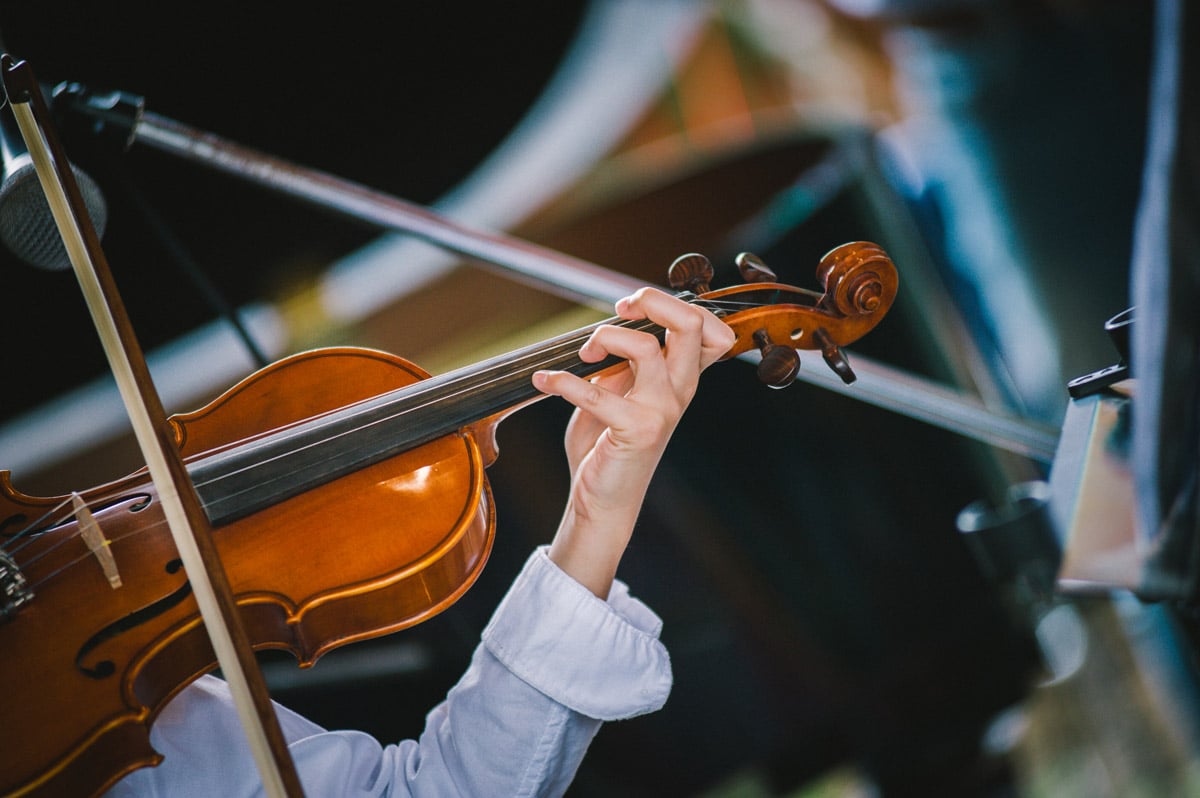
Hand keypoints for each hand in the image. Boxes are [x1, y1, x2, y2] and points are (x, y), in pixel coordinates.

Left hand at [531, 288, 734, 596]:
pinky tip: (544, 381)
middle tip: (619, 309)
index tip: (634, 308)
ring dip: (604, 337)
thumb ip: (624, 362)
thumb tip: (609, 333)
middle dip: (651, 301)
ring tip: (584, 355)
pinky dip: (562, 381)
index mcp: (680, 379)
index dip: (675, 304)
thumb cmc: (609, 443)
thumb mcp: (620, 391)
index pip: (710, 329)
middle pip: (690, 323)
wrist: (603, 498)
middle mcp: (679, 391)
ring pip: (646, 347)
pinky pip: (597, 392)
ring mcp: (661, 411)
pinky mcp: (635, 431)